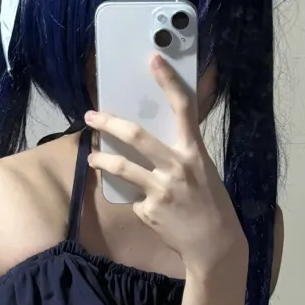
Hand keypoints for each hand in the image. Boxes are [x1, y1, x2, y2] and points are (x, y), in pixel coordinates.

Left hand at [85, 55, 245, 274]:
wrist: (213, 246)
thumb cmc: (211, 204)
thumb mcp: (203, 171)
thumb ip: (180, 153)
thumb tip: (150, 140)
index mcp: (195, 152)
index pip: (183, 107)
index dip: (168, 81)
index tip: (153, 59)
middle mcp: (177, 167)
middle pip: (136, 135)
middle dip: (108, 123)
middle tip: (90, 116)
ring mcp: (160, 190)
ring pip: (121, 167)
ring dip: (102, 160)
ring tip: (93, 157)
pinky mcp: (148, 210)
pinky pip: (132, 197)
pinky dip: (133, 197)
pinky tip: (144, 206)